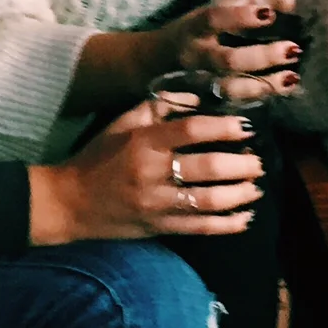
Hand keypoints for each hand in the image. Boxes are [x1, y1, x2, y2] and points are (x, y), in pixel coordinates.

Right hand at [30, 98, 262, 243]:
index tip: (245, 127)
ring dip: (239, 195)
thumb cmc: (97, 157)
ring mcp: (156, 204)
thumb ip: (157, 108)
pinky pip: (199, 229)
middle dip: (240, 165)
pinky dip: (227, 225)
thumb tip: (197, 99)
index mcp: (143, 142)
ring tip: (256, 187)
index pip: (191, 131)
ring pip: (208, 202)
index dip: (223, 128)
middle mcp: (151, 173)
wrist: (69, 202)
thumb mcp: (121, 124)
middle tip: (258, 161)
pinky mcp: (158, 228)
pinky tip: (245, 218)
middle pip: (206, 168)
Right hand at [153, 0, 304, 87]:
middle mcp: (196, 56)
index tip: (270, 15)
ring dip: (264, 86)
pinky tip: (283, 90)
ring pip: (231, 88)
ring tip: (293, 78)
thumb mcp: (217, 4)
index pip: (214, 19)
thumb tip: (290, 4)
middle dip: (261, 56)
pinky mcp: (207, 100)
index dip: (240, 16)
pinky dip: (260, 97)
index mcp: (195, 27)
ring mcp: (200, 82)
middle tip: (292, 49)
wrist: (157, 59)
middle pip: (227, 60)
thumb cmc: (198, 27)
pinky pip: (234, 103)